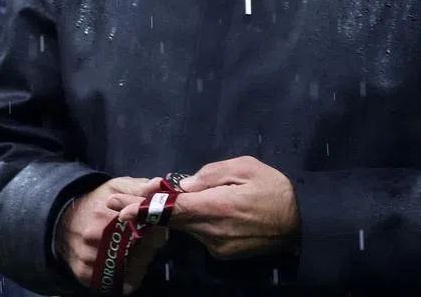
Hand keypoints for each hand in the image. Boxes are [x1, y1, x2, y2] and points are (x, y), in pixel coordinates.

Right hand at [55, 176, 167, 293]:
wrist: (63, 220)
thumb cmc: (96, 202)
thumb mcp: (116, 187)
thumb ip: (139, 186)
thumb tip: (158, 185)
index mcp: (107, 215)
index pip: (148, 231)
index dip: (158, 230)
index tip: (154, 226)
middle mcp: (97, 239)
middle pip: (143, 252)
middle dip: (150, 246)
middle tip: (146, 239)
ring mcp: (91, 260)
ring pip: (134, 270)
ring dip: (141, 262)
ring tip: (135, 249)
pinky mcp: (87, 276)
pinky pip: (120, 285)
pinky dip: (130, 277)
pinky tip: (127, 264)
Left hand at [117, 156, 299, 260]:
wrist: (302, 225)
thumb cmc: (275, 190)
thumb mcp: (247, 167)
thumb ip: (212, 174)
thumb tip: (185, 185)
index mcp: (216, 207)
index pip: (171, 209)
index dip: (144, 208)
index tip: (120, 207)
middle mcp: (211, 231)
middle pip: (171, 220)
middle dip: (144, 211)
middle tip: (118, 203)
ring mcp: (216, 246)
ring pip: (187, 226)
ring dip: (175, 215)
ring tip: (170, 199)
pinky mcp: (222, 254)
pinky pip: (201, 233)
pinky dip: (196, 221)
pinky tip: (207, 211)